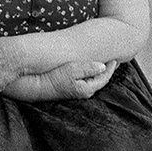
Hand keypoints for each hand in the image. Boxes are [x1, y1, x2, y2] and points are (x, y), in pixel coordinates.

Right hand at [2, 60, 116, 100]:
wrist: (35, 86)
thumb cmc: (53, 77)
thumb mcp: (70, 71)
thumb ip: (88, 68)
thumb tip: (103, 66)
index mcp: (87, 88)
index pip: (104, 78)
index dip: (111, 68)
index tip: (116, 58)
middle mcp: (83, 92)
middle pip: (100, 80)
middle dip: (106, 70)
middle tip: (113, 59)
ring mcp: (76, 90)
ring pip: (92, 80)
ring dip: (98, 71)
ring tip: (102, 62)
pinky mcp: (69, 87)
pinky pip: (85, 79)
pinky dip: (89, 72)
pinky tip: (86, 66)